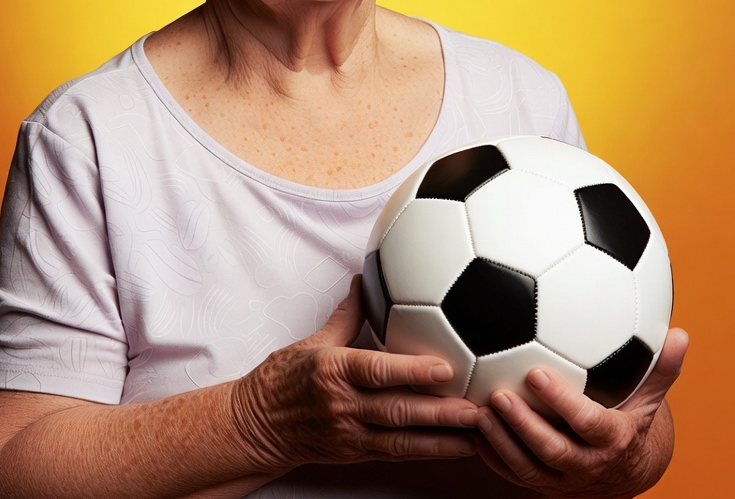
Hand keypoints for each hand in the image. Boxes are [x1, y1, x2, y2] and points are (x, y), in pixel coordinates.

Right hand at [230, 277, 480, 469]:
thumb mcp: (312, 341)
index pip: (376, 370)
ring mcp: (350, 434)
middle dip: (439, 412)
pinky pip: (396, 454)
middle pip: (396, 410)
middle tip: (476, 408)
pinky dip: (428, 451)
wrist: (257, 425)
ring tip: (477, 433)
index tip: (444, 368)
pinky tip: (456, 447)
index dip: (410, 372)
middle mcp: (342, 404)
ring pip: (402, 439)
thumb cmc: (282, 378)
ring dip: (442, 438)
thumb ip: (346, 315)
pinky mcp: (355, 454)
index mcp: (332, 370)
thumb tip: (364, 280)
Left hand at [475, 328, 688, 498]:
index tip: (536, 374)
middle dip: (524, 424)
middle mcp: (586, 465)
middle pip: (552, 450)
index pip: (586, 422)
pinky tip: (471, 428)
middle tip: (499, 394)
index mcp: (612, 440)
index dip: (561, 402)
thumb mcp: (648, 398)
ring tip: (477, 410)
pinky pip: (511, 475)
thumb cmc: (632, 422)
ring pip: (526, 468)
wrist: (626, 474)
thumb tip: (681, 333)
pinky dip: (490, 455)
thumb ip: (661, 368)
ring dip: (500, 441)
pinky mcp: (540, 485)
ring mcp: (561, 480)